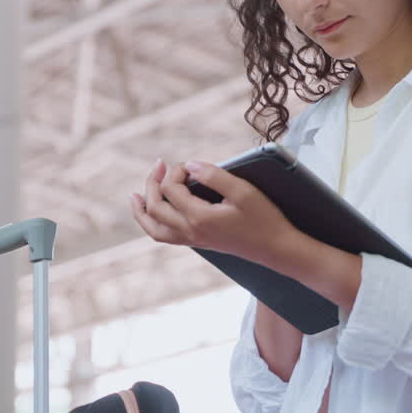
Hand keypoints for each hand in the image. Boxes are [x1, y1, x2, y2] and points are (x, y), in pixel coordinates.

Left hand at [129, 158, 298, 267]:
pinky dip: (152, 223)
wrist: (276, 248)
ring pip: (153, 228)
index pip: (171, 189)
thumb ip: (215, 176)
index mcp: (199, 218)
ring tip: (135, 195)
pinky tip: (154, 212)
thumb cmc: (264, 218)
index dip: (176, 171)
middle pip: (154, 207)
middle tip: (160, 164)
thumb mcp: (243, 192)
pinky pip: (164, 236)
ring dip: (142, 210)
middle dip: (152, 183)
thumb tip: (192, 165)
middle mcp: (190, 232)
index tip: (191, 164)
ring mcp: (193, 240)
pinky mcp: (198, 242)